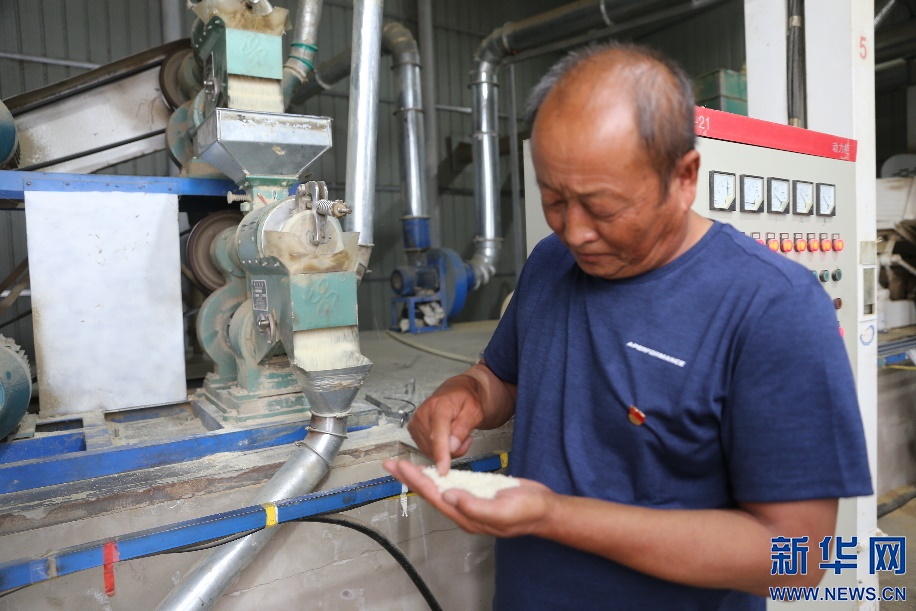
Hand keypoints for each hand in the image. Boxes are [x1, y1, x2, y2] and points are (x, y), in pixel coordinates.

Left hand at [383, 458, 556, 537]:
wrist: (546, 509)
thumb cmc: (527, 512)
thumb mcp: (502, 511)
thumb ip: (474, 507)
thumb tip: (449, 496)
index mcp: (466, 515)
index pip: (434, 495)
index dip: (416, 480)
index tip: (401, 467)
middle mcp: (464, 509)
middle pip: (430, 491)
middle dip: (410, 477)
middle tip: (391, 464)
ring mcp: (470, 500)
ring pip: (439, 486)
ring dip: (421, 475)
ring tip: (405, 465)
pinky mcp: (478, 491)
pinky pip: (453, 482)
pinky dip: (439, 474)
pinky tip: (433, 470)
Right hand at [407, 374, 484, 474]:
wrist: (456, 392)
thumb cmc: (466, 399)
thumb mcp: (474, 410)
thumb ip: (463, 428)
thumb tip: (451, 446)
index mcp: (439, 406)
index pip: (438, 434)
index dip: (441, 453)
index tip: (443, 469)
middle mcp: (423, 414)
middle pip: (436, 447)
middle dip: (453, 449)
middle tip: (465, 437)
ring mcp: (415, 423)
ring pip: (431, 452)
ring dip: (447, 450)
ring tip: (457, 434)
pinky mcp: (413, 431)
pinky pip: (427, 450)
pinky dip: (440, 449)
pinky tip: (447, 438)